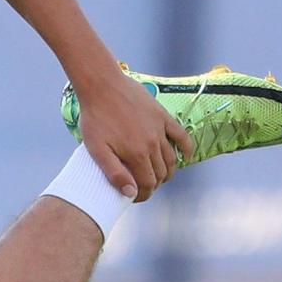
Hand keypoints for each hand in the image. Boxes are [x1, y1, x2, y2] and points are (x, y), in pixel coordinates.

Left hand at [71, 67, 193, 201]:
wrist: (101, 85)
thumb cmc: (95, 117)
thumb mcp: (96, 148)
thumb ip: (114, 172)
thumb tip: (131, 192)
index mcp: (136, 155)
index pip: (148, 184)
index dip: (143, 194)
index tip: (136, 197)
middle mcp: (153, 145)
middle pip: (160, 174)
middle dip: (153, 184)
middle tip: (143, 186)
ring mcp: (160, 130)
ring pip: (171, 159)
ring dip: (167, 171)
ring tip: (158, 176)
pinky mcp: (163, 116)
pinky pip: (182, 136)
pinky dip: (187, 148)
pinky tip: (185, 156)